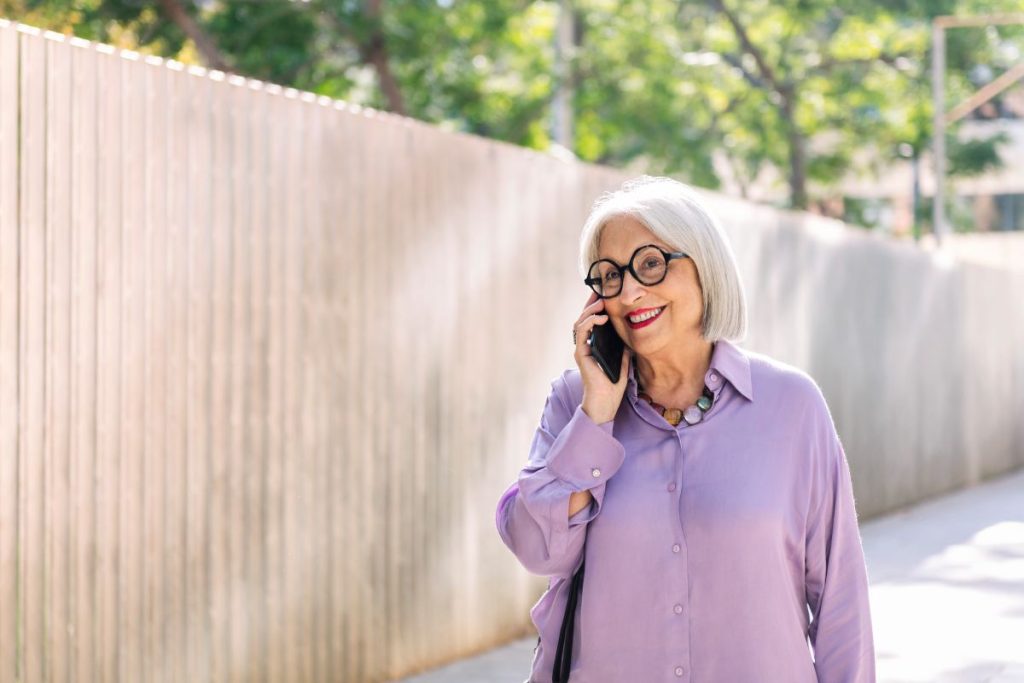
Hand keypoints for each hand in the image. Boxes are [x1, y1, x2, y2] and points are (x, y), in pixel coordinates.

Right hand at [573, 290, 630, 423]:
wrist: (606, 401)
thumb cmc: (614, 384)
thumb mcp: (623, 360)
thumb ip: (624, 348)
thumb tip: (631, 334)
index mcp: (594, 345)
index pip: (592, 322)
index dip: (596, 307)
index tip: (604, 295)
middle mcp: (585, 345)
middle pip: (584, 318)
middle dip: (591, 303)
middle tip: (600, 291)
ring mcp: (582, 349)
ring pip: (580, 322)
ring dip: (590, 310)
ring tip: (601, 303)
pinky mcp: (581, 354)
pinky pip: (581, 333)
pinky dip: (590, 322)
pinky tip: (601, 318)